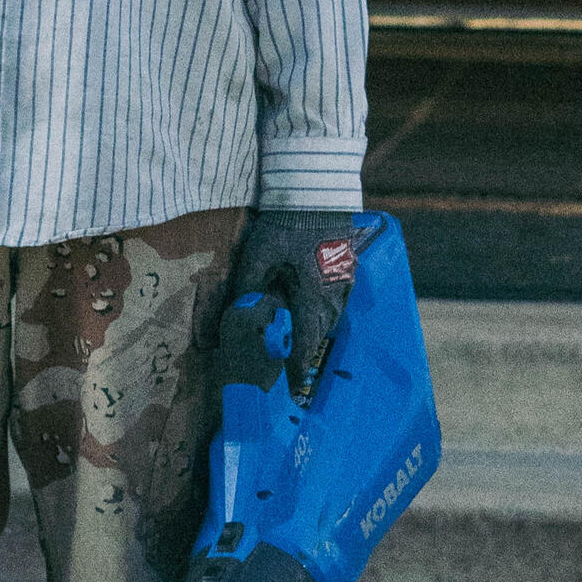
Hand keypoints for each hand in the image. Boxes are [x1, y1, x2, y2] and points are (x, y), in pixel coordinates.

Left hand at [227, 209, 356, 395]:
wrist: (316, 194)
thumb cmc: (286, 225)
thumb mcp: (258, 256)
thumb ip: (248, 287)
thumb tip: (236, 313)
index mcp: (312, 297)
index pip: (305, 342)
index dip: (298, 366)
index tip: (294, 387)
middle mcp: (332, 296)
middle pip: (319, 333)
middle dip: (305, 349)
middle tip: (292, 364)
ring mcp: (342, 282)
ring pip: (329, 317)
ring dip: (314, 329)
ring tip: (299, 338)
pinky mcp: (344, 269)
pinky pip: (335, 301)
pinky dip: (322, 311)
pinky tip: (309, 306)